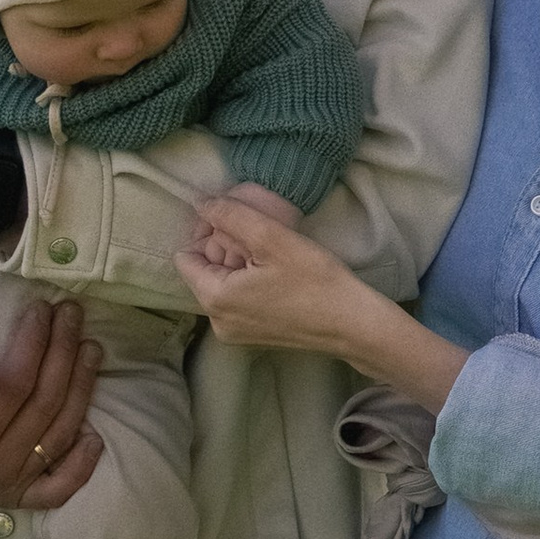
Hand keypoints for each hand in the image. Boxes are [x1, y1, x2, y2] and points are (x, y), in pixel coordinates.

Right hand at [0, 297, 104, 509]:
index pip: (17, 383)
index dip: (35, 343)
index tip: (42, 309)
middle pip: (46, 402)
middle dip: (64, 352)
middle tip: (73, 314)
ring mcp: (10, 482)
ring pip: (60, 433)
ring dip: (82, 389)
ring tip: (92, 348)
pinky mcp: (17, 495)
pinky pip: (58, 488)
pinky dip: (81, 466)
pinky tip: (96, 437)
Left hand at [179, 193, 386, 361]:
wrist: (353, 324)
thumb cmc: (315, 281)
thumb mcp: (273, 238)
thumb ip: (232, 216)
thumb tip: (200, 203)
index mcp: (214, 299)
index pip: (186, 256)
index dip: (206, 232)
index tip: (237, 220)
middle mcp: (217, 322)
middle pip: (204, 270)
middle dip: (224, 247)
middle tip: (260, 235)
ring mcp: (235, 332)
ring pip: (221, 283)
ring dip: (239, 261)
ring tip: (271, 251)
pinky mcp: (253, 335)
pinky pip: (237, 299)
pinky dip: (249, 280)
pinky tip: (276, 271)